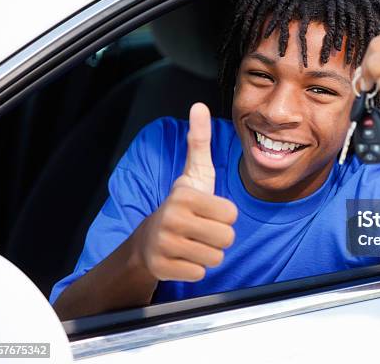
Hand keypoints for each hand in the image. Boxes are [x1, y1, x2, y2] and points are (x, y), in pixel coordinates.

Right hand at [132, 103, 236, 281]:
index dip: (225, 215)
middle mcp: (171, 219)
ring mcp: (164, 245)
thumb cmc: (182, 204)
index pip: (231, 214)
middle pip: (226, 238)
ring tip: (192, 241)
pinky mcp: (163, 268)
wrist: (149, 239)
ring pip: (215, 258)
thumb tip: (199, 105)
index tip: (208, 211)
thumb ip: (199, 141)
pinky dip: (195, 268)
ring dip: (208, 253)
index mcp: (184, 195)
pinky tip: (183, 256)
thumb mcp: (194, 173)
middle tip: (201, 229)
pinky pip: (201, 273)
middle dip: (219, 236)